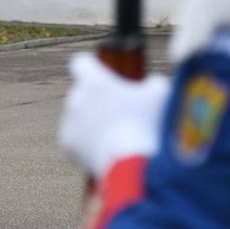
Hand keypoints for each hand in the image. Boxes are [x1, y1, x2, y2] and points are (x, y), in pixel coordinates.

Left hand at [58, 53, 170, 177]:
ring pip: (80, 117)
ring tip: (119, 137)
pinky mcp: (67, 144)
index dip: (91, 68)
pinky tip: (109, 150)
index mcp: (95, 81)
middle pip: (83, 93)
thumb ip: (153, 85)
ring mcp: (70, 121)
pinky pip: (77, 139)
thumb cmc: (149, 125)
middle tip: (121, 114)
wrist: (132, 165)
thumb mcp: (162, 96)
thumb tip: (150, 84)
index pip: (81, 63)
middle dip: (98, 101)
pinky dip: (88, 143)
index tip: (100, 75)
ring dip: (93, 123)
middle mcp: (76, 98)